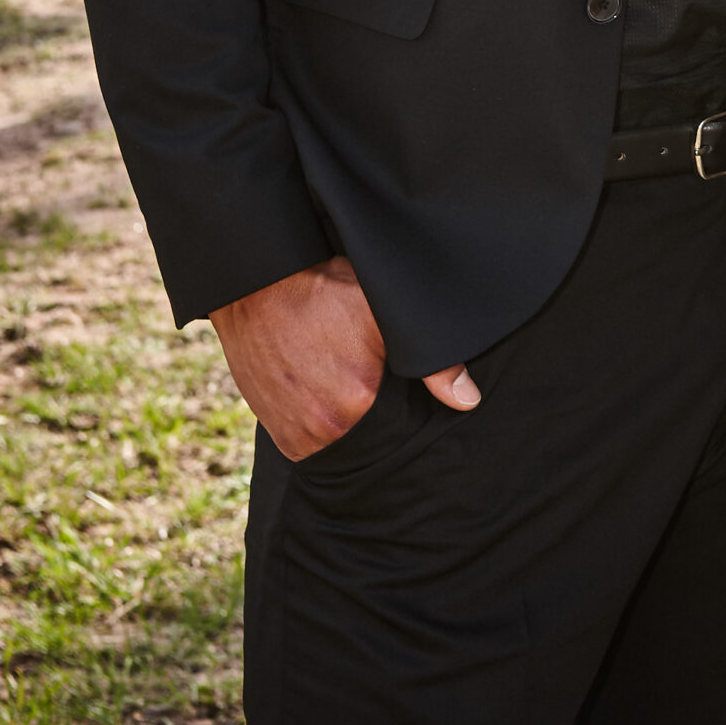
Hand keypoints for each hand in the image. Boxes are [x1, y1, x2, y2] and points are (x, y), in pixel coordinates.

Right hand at [210, 255, 479, 459]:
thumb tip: (467, 400)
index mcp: (357, 403)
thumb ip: (432, 361)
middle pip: (373, 436)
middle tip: (371, 376)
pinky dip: (324, 424)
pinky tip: (328, 391)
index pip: (402, 426)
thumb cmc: (324, 289)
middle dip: (380, 415)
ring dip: (350, 421)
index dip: (408, 405)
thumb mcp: (383, 312)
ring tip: (347, 380)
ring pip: (343, 441)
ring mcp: (297, 437)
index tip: (399, 381)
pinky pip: (315, 441)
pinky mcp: (278, 435)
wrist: (258, 283)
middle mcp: (324, 430)